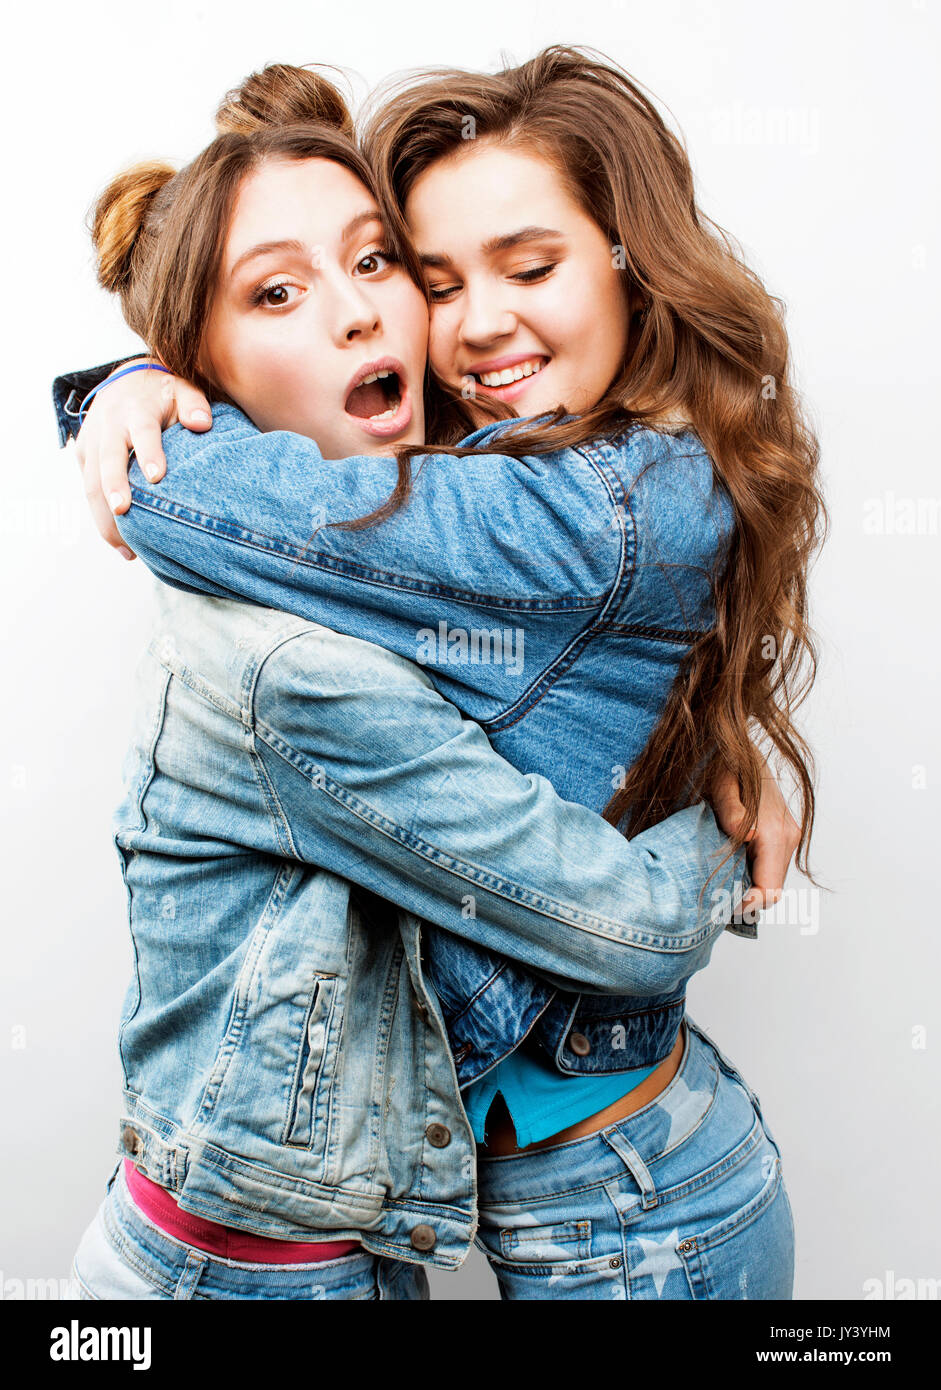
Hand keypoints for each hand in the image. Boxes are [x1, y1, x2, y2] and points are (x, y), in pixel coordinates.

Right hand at [74, 358, 212, 555]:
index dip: (148, 452)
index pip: (142, 431)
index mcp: (136, 409)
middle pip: (107, 459)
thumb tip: (202, 424)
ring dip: (105, 516)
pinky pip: (87, 489)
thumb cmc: (163, 394)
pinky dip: (101, 517)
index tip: (157, 477)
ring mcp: (92, 441)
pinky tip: (120, 543)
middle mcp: (109, 425)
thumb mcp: (183, 390)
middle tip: (124, 513)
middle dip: (113, 486)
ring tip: (127, 549)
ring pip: (91, 482)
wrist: (125, 382)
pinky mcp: (83, 455)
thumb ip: (195, 405)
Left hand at [709, 759, 800, 920]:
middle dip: (747, 901)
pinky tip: (730, 871)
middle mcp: (788, 836)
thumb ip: (732, 811)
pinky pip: (770, 865)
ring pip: (772, 879)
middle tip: (715, 904)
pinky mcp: (782, 834)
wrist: (738, 744)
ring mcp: (788, 835)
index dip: (749, 905)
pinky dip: (753, 874)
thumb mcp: (721, 785)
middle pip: (772, 888)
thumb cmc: (725, 764)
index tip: (724, 907)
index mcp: (775, 832)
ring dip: (749, 888)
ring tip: (719, 889)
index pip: (770, 888)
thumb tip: (747, 834)